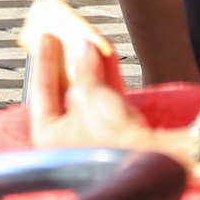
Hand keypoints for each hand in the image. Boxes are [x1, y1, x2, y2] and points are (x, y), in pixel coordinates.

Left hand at [25, 33, 164, 155]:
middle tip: (66, 40)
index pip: (41, 91)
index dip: (43, 62)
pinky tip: (108, 60)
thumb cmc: (114, 137)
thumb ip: (83, 68)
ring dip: (91, 70)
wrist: (159, 160)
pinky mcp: (118, 139)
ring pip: (89, 98)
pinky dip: (108, 82)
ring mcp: (93, 142)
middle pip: (65, 94)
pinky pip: (107, 104)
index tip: (46, 39)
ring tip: (90, 44)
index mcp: (49, 138)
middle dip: (69, 65)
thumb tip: (82, 46)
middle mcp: (68, 143)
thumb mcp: (89, 94)